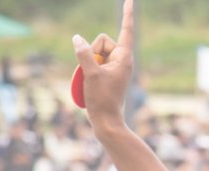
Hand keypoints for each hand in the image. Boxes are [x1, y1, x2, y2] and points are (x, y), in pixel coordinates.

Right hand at [72, 0, 135, 126]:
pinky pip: (94, 62)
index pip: (126, 30)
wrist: (106, 121)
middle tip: (94, 73)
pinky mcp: (109, 73)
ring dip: (89, 63)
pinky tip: (90, 83)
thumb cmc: (102, 99)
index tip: (131, 0)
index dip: (127, 15)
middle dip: (92, 52)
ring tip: (92, 80)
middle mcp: (122, 60)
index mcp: (124, 57)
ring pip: (95, 52)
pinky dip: (88, 69)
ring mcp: (115, 67)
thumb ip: (83, 54)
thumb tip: (77, 38)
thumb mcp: (90, 74)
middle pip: (102, 42)